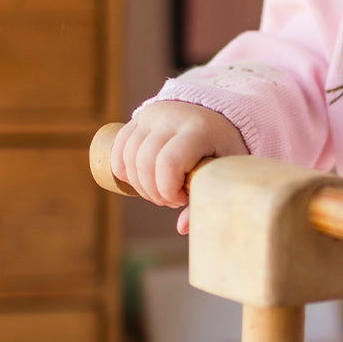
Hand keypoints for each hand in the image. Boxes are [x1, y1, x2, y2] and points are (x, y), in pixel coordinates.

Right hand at [111, 101, 247, 233]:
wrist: (214, 113)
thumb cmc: (222, 147)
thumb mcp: (223, 168)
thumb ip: (206, 196)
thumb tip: (182, 228)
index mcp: (198, 130)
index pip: (169, 163)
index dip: (168, 189)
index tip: (181, 199)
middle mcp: (171, 118)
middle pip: (145, 162)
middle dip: (153, 191)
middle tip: (169, 200)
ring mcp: (152, 116)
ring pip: (129, 156)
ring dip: (138, 184)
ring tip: (157, 192)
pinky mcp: (138, 118)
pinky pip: (119, 146)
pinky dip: (122, 169)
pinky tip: (136, 181)